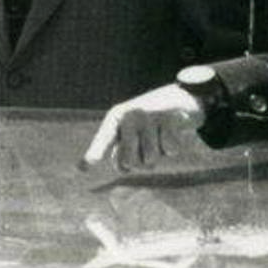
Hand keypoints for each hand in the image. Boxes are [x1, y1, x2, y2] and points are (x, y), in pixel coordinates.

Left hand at [81, 84, 206, 172]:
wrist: (180, 98)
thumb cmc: (149, 122)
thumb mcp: (128, 131)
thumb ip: (115, 151)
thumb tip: (90, 168)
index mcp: (116, 118)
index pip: (105, 139)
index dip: (96, 152)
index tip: (87, 164)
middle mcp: (130, 116)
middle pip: (130, 162)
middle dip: (139, 164)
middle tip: (146, 149)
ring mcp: (149, 117)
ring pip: (150, 160)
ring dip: (158, 155)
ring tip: (159, 138)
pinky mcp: (169, 119)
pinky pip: (170, 150)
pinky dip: (172, 148)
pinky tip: (172, 133)